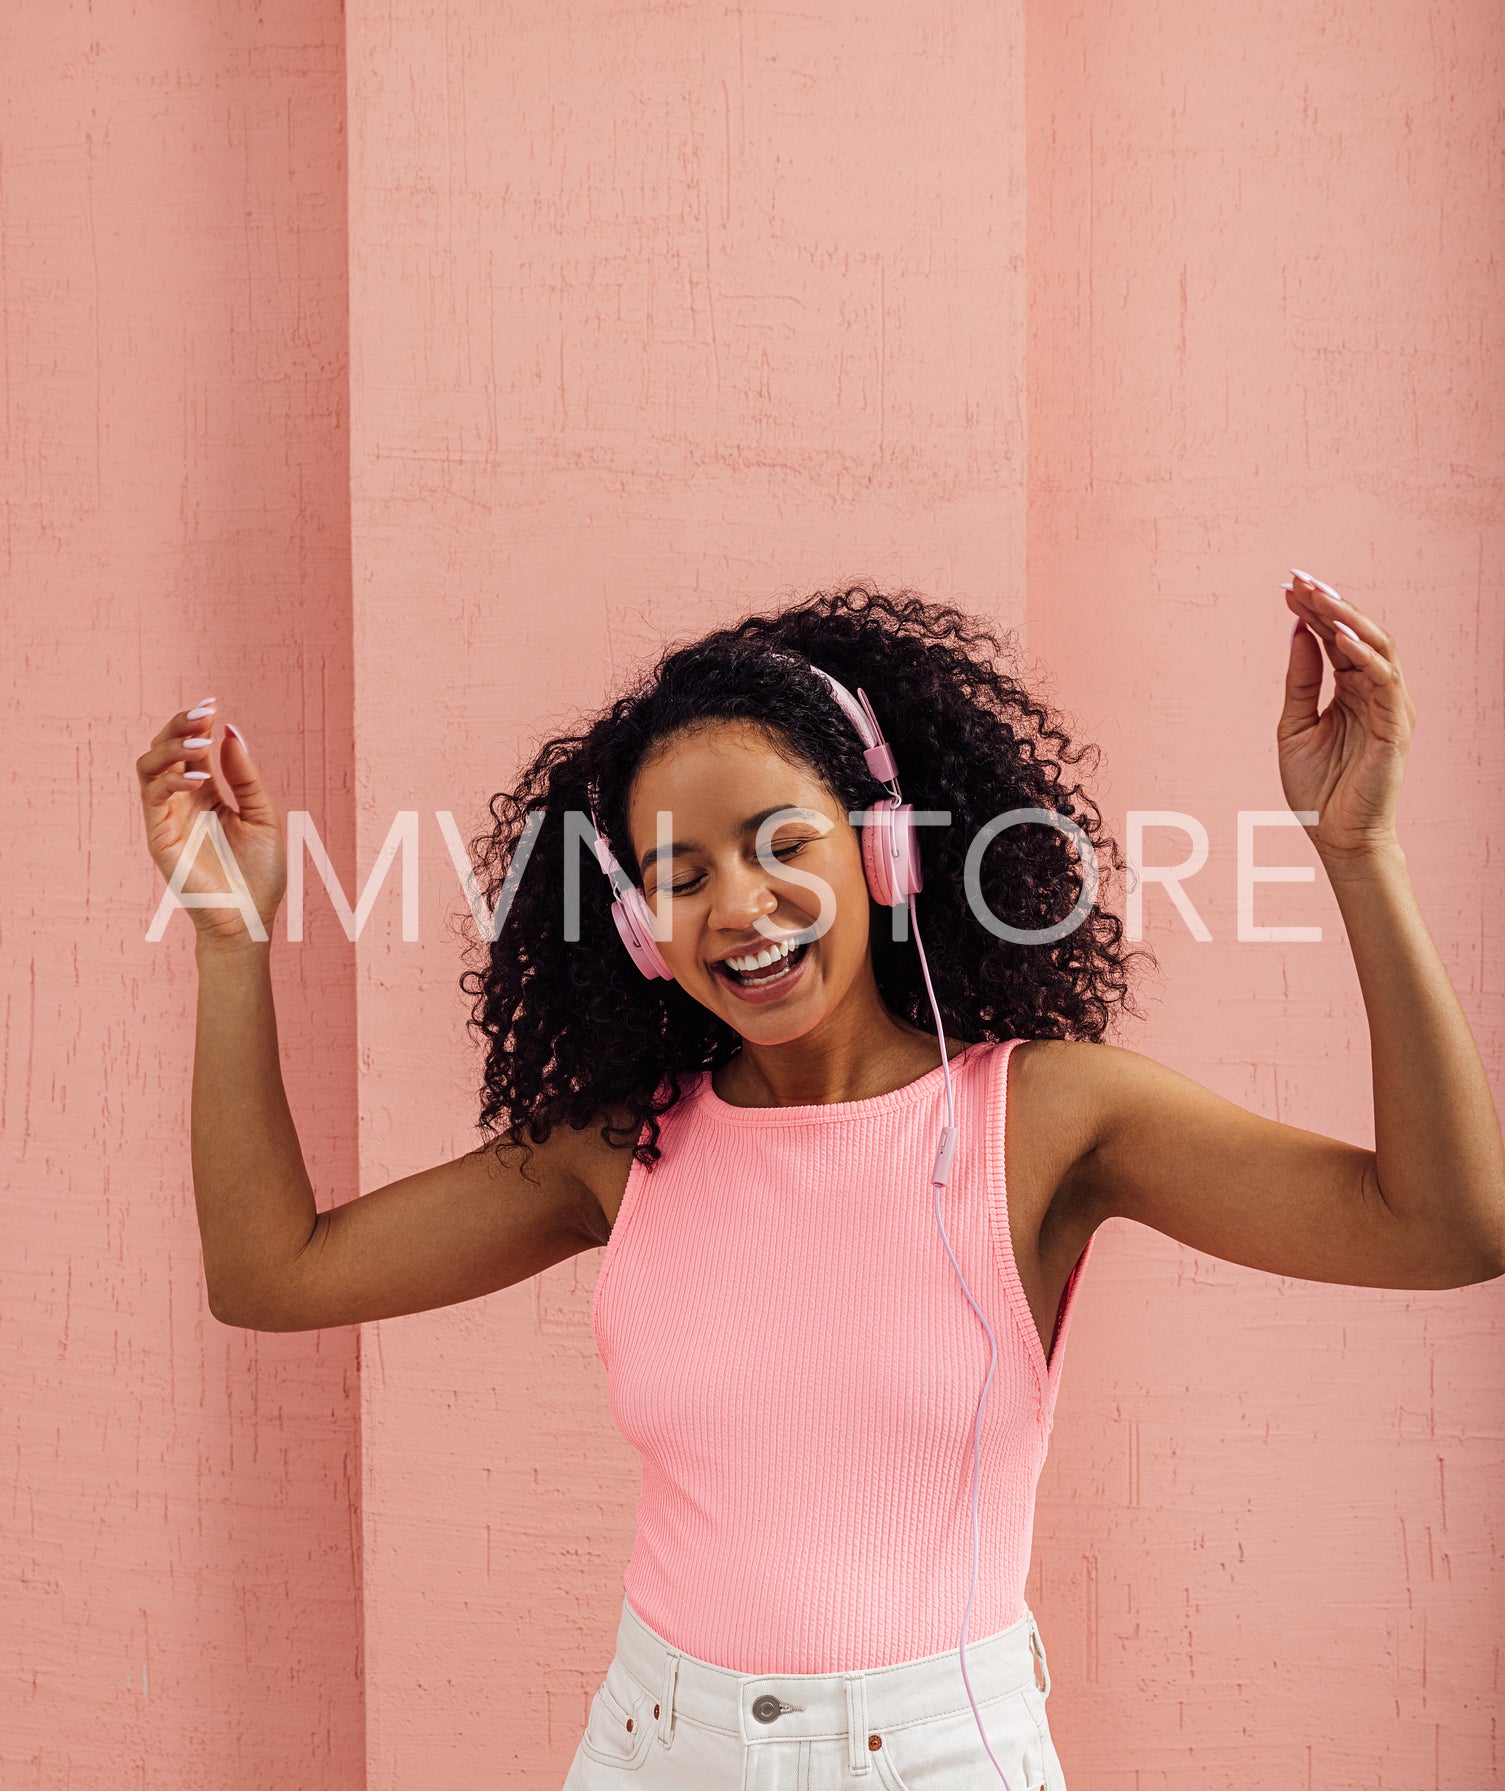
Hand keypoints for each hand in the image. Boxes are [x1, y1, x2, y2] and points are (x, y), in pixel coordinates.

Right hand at [135, 699, 286, 946]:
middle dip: (179, 726)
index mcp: (206, 794)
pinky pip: (153, 799)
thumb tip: (229, 730)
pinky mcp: (159, 838)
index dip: (196, 723)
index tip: (213, 702)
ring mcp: (167, 818)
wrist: (251, 920)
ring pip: (149, 767)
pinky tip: (198, 777)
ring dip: (171, 747)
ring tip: (200, 740)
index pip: (190, 749)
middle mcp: (182, 802)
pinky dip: (172, 781)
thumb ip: (245, 776)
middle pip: (163, 749)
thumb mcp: (262, 815)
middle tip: (203, 711)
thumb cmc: (260, 873)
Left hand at [1277, 570, 1415, 862]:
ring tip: (1319, 596)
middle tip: (1301, 578)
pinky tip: (1340, 637)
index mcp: (1350, 689)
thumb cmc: (1317, 789)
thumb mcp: (1294, 725)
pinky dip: (1364, 656)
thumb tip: (1298, 630)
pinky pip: (1384, 681)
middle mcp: (1374, 691)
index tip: (1287, 585)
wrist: (1335, 837)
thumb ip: (1300, 681)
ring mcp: (1389, 706)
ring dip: (1348, 619)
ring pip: (1377, 648)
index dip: (1314, 610)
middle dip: (1329, 603)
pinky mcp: (1396, 726)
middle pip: (1357, 634)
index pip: (1335, 638)